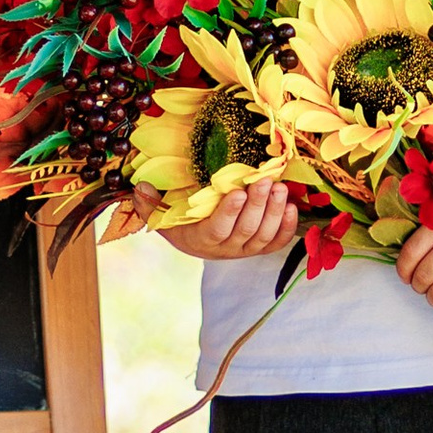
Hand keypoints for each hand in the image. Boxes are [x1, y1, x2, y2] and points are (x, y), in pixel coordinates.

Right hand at [157, 177, 299, 261]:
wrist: (196, 241)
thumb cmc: (178, 221)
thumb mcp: (159, 213)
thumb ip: (148, 201)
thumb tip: (140, 186)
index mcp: (200, 240)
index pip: (216, 229)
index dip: (228, 213)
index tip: (237, 192)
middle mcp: (225, 249)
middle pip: (245, 231)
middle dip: (257, 205)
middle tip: (266, 181)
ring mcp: (244, 250)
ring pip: (263, 235)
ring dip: (273, 211)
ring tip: (280, 187)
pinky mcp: (259, 248)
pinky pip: (276, 242)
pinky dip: (286, 227)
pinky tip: (291, 206)